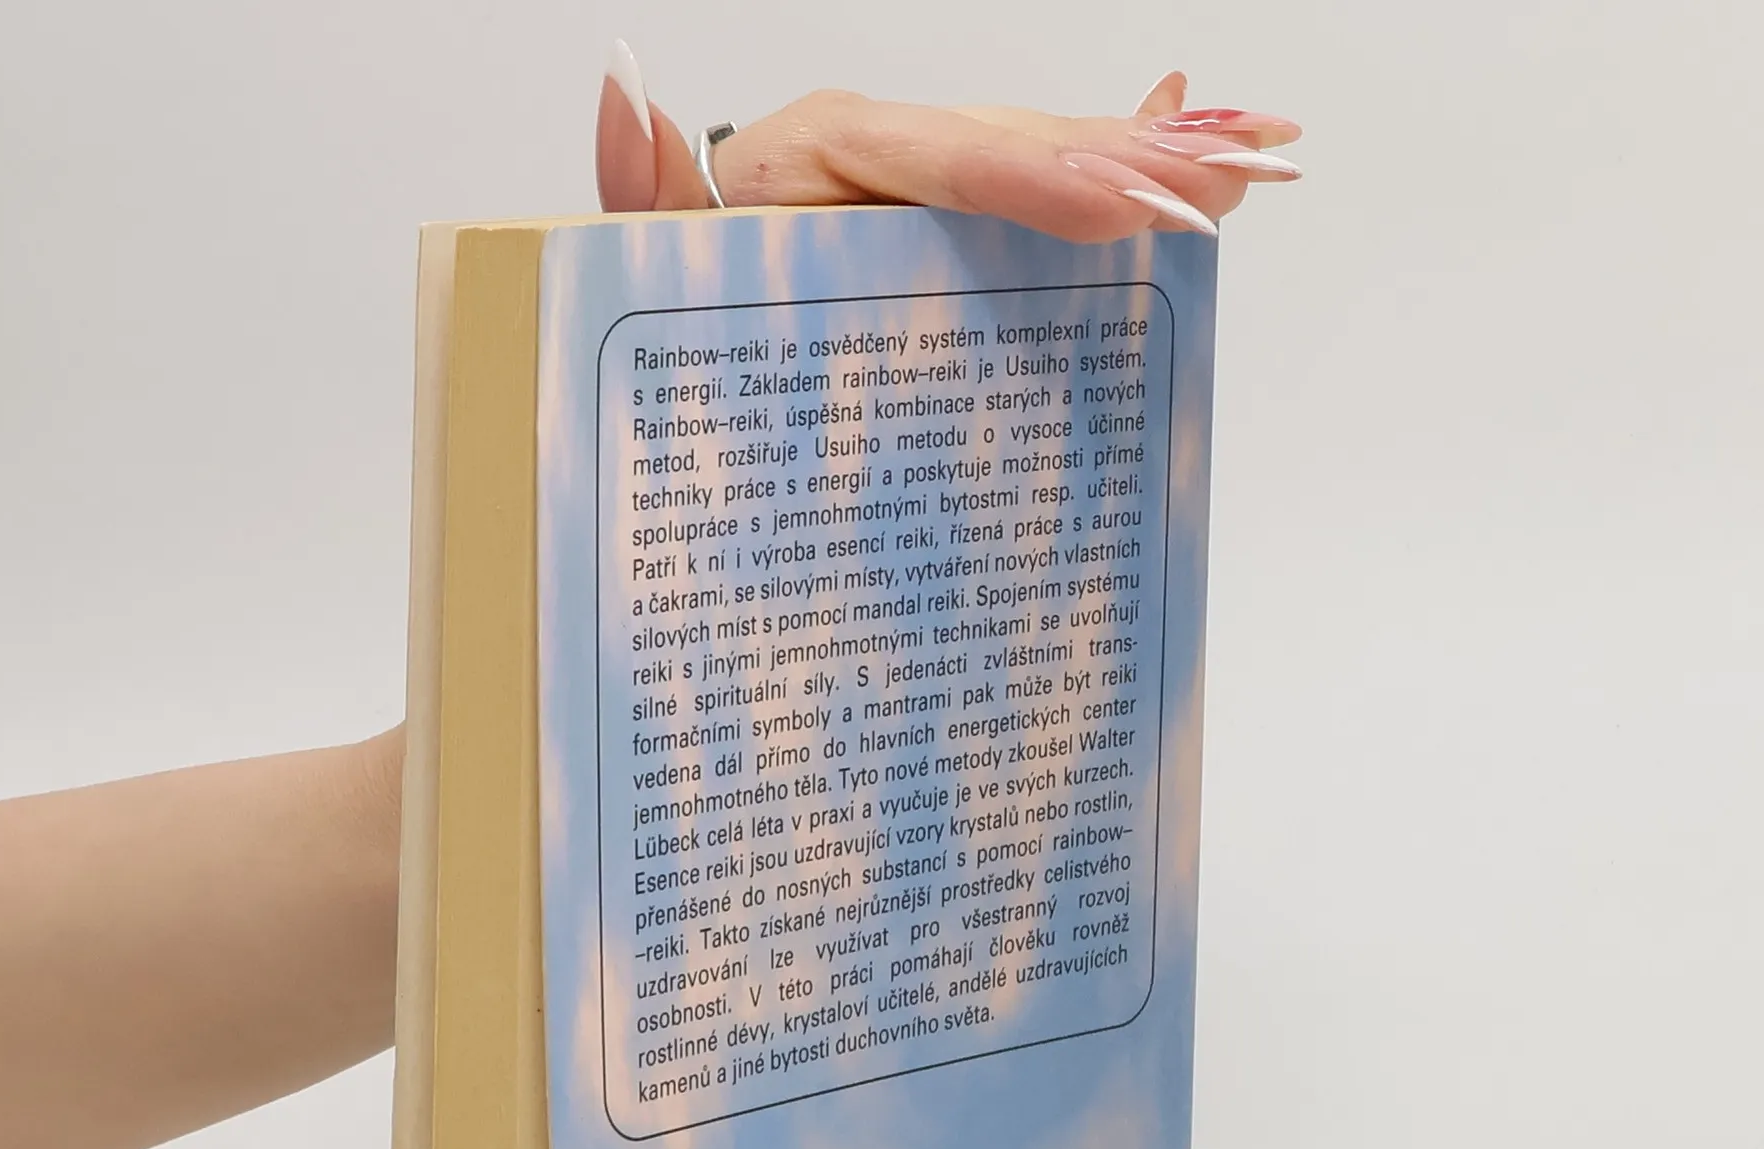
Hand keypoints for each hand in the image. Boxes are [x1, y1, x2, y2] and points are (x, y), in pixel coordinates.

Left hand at [596, 48, 1299, 240]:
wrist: (683, 325)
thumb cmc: (677, 301)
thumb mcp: (646, 262)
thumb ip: (644, 195)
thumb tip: (630, 90)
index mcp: (820, 147)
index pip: (947, 155)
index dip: (1039, 177)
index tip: (1120, 206)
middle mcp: (888, 145)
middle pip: (1024, 146)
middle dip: (1127, 167)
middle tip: (1223, 193)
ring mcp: (930, 173)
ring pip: (1052, 158)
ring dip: (1155, 166)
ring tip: (1251, 170)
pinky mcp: (958, 207)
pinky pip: (1050, 183)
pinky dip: (1128, 169)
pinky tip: (1209, 159)